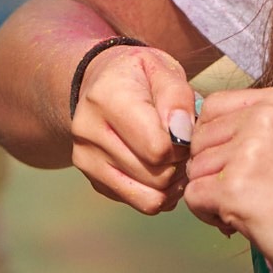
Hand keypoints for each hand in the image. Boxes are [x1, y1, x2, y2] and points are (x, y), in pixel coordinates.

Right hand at [70, 44, 198, 214]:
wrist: (100, 83)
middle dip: (180, 164)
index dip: (183, 144)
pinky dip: (160, 192)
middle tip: (185, 145)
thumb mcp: (161, 68)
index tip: (186, 129)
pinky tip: (162, 168)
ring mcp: (87, 160)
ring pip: (149, 198)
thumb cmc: (139, 75)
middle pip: (156, 175)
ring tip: (176, 158)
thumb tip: (182, 135)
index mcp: (106, 98)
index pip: (157, 147)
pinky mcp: (94, 181)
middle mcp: (88, 132)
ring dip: (172, 182)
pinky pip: (140, 204)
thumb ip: (177, 96)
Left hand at [184, 86, 272, 272]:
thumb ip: (256, 131)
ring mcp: (248, 152)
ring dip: (210, 194)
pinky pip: (193, 198)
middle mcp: (262, 118)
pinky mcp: (236, 190)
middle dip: (211, 169)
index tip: (235, 165)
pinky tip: (238, 225)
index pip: (214, 106)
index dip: (215, 139)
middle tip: (244, 195)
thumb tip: (198, 138)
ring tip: (248, 211)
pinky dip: (207, 216)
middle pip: (199, 138)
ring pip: (194, 169)